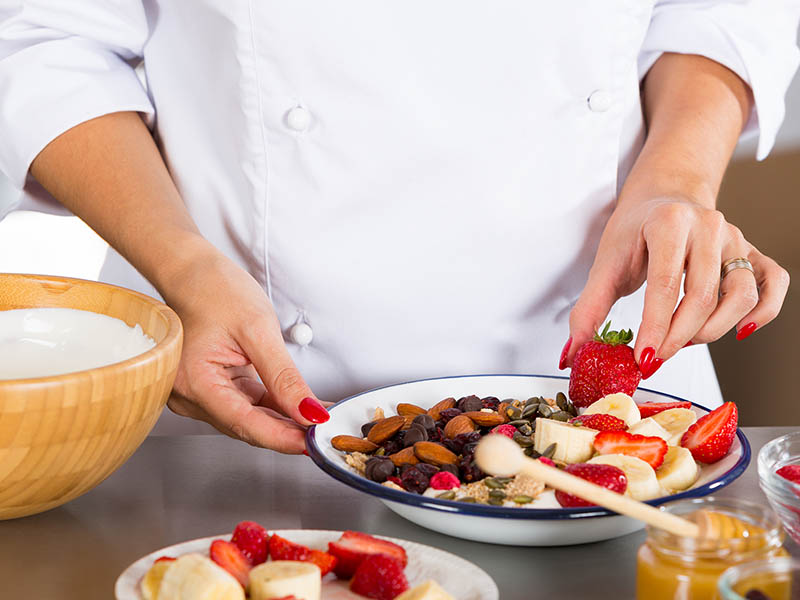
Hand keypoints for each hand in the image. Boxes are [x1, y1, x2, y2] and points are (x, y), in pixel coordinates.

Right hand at [163, 248, 327, 452]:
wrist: (191, 271)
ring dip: (283, 419)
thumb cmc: (214, 289)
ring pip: (248, 418)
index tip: (315, 443)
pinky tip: (299, 406)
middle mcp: (188, 396)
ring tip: (319, 417)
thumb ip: (283, 377)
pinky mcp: (210, 387)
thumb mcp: (258, 330)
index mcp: (194, 383)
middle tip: (326, 432)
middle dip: (288, 431)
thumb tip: (309, 412)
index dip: (284, 438)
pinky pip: (244, 404)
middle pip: (247, 426)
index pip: (246, 424)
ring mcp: (197, 394)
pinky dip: (272, 406)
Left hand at [562, 197, 789, 376]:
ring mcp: (735, 238)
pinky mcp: (752, 251)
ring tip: (682, 342)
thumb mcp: (605, 262)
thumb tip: (572, 352)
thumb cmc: (634, 230)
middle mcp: (708, 226)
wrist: (663, 198)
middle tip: (655, 359)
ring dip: (712, 330)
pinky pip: (773, 283)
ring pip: (740, 295)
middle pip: (703, 296)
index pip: (665, 285)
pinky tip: (739, 330)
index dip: (655, 328)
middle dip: (677, 337)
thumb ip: (589, 308)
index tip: (644, 359)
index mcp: (668, 222)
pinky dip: (764, 311)